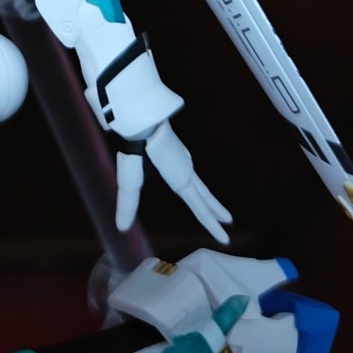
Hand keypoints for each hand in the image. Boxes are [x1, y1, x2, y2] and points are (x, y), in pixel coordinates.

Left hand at [114, 122, 231, 242]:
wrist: (142, 113)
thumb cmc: (137, 145)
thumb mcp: (130, 177)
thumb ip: (128, 202)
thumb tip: (122, 229)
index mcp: (180, 180)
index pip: (199, 208)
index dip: (211, 225)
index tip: (225, 240)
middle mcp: (186, 170)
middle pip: (205, 196)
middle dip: (216, 211)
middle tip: (230, 223)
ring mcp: (184, 158)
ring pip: (201, 184)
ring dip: (210, 198)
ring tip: (219, 209)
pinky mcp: (177, 149)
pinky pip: (192, 173)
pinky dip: (199, 184)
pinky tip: (192, 181)